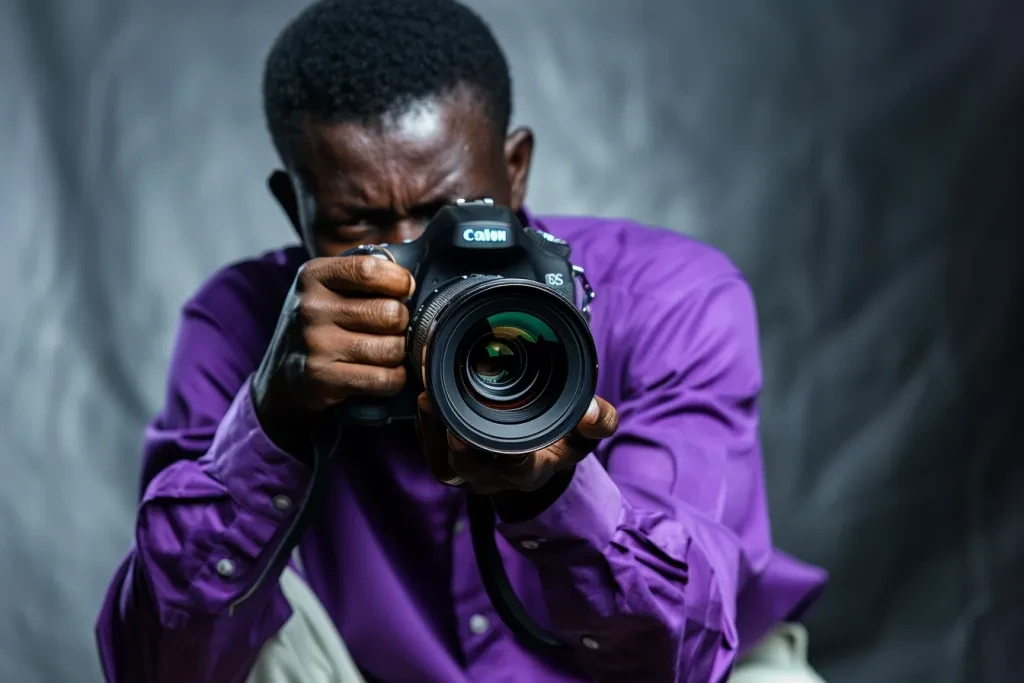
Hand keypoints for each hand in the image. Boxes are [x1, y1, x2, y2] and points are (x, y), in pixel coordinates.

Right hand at [252, 255, 414, 448]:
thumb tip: (414, 279)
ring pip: (391, 349)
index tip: (405, 290)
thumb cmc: (319, 324)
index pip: (370, 270)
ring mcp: (315, 344)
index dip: (400, 282)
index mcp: (314, 275)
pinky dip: (394, 379)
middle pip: (390, 313)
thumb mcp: (328, 287)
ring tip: (386, 351)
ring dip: (398, 354)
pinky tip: (385, 373)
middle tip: (393, 328)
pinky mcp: (322, 377)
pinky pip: (383, 378)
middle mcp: (311, 307)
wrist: (283, 372)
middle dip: (402, 324)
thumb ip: (364, 275)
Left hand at [416, 392, 618, 494]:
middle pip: (469, 467)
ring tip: (429, 396)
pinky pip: (431, 450)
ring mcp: (471, 472)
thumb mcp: (585, 432)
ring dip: (432, 430)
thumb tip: (594, 413)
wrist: (537, 454)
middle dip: (454, 441)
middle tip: (448, 405)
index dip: (506, 454)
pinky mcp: (450, 460)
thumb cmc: (560, 439)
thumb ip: (599, 421)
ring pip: (442, 462)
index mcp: (531, 471)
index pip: (518, 469)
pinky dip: (426, 425)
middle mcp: (497, 477)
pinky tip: (427, 398)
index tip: (497, 433)